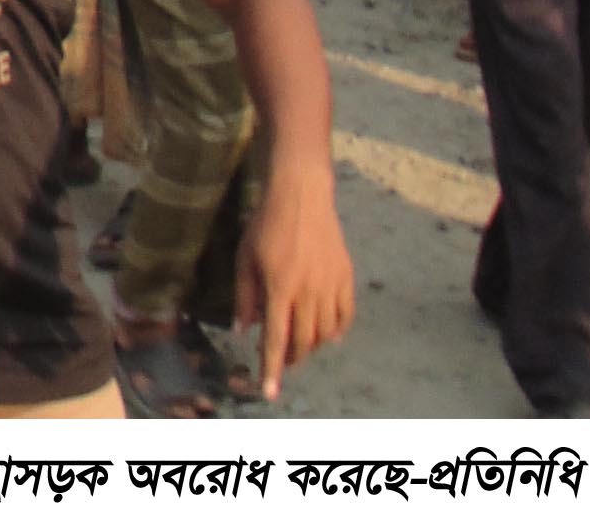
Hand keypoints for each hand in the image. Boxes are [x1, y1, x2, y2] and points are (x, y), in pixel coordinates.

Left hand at [232, 177, 354, 401]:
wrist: (301, 197)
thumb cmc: (265, 227)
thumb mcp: (245, 260)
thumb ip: (246, 298)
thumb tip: (243, 331)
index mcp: (280, 288)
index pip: (276, 339)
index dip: (272, 368)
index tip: (270, 392)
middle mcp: (308, 292)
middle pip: (304, 341)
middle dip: (292, 358)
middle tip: (282, 361)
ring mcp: (331, 286)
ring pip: (325, 333)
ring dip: (312, 345)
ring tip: (300, 344)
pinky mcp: (346, 277)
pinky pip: (345, 316)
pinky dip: (336, 330)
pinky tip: (326, 332)